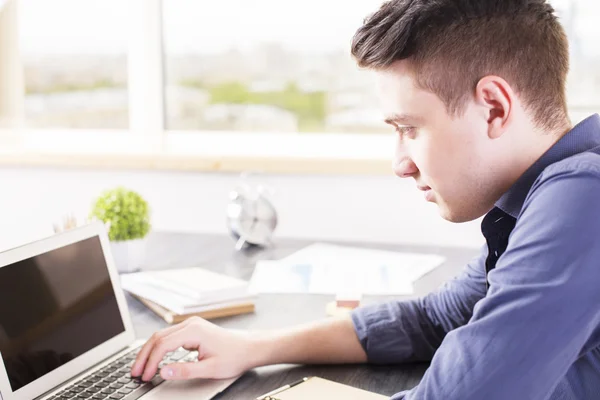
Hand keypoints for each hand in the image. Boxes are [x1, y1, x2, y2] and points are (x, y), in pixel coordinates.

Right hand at [130, 317, 256, 381]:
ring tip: (141, 368)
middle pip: (158, 337)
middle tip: (135, 373)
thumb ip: (185, 371)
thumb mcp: (210, 368)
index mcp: (194, 330)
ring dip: (149, 351)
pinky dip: (158, 348)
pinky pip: (169, 337)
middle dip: (144, 356)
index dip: (151, 362)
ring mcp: (191, 325)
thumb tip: (163, 372)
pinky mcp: (192, 329)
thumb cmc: (234, 357)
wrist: (248, 348)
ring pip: (161, 336)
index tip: (145, 376)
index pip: (163, 344)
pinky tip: (154, 359)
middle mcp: (190, 324)